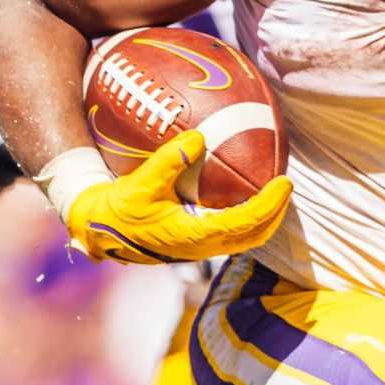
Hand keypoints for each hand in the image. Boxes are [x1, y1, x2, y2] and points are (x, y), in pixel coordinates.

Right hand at [64, 130, 290, 265]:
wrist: (98, 231)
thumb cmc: (119, 209)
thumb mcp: (141, 182)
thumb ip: (170, 160)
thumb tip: (199, 135)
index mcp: (194, 236)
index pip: (246, 223)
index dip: (269, 205)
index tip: (285, 182)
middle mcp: (202, 248)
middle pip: (254, 236)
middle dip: (275, 214)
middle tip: (286, 186)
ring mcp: (198, 249)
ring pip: (244, 238)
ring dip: (262, 218)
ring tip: (273, 193)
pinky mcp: (192, 244)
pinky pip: (229, 231)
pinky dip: (245, 217)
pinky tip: (241, 194)